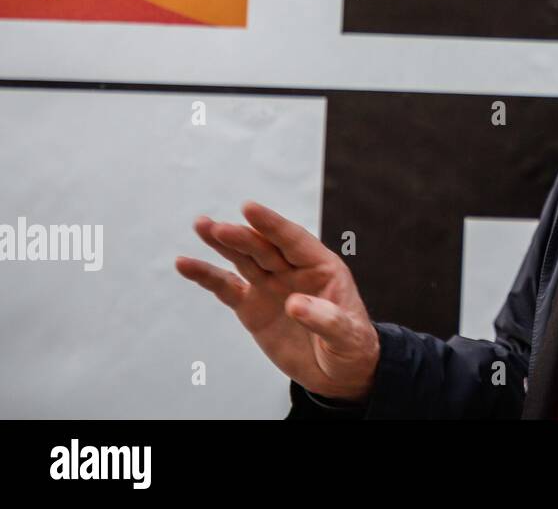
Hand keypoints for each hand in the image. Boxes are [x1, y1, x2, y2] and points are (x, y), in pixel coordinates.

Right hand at [176, 200, 380, 401]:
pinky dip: (206, 275)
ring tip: (201, 225)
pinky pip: (226, 287)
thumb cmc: (350, 346)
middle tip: (216, 227)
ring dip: (222, 243)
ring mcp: (271, 286)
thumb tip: (294, 303)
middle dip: (242, 236)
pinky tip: (185, 263)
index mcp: (322, 267)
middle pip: (264, 248)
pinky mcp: (252, 306)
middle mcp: (293, 270)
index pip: (294, 240)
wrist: (337, 371)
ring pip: (244, 259)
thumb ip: (325, 319)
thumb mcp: (347, 335)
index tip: (249, 208)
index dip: (271, 224)